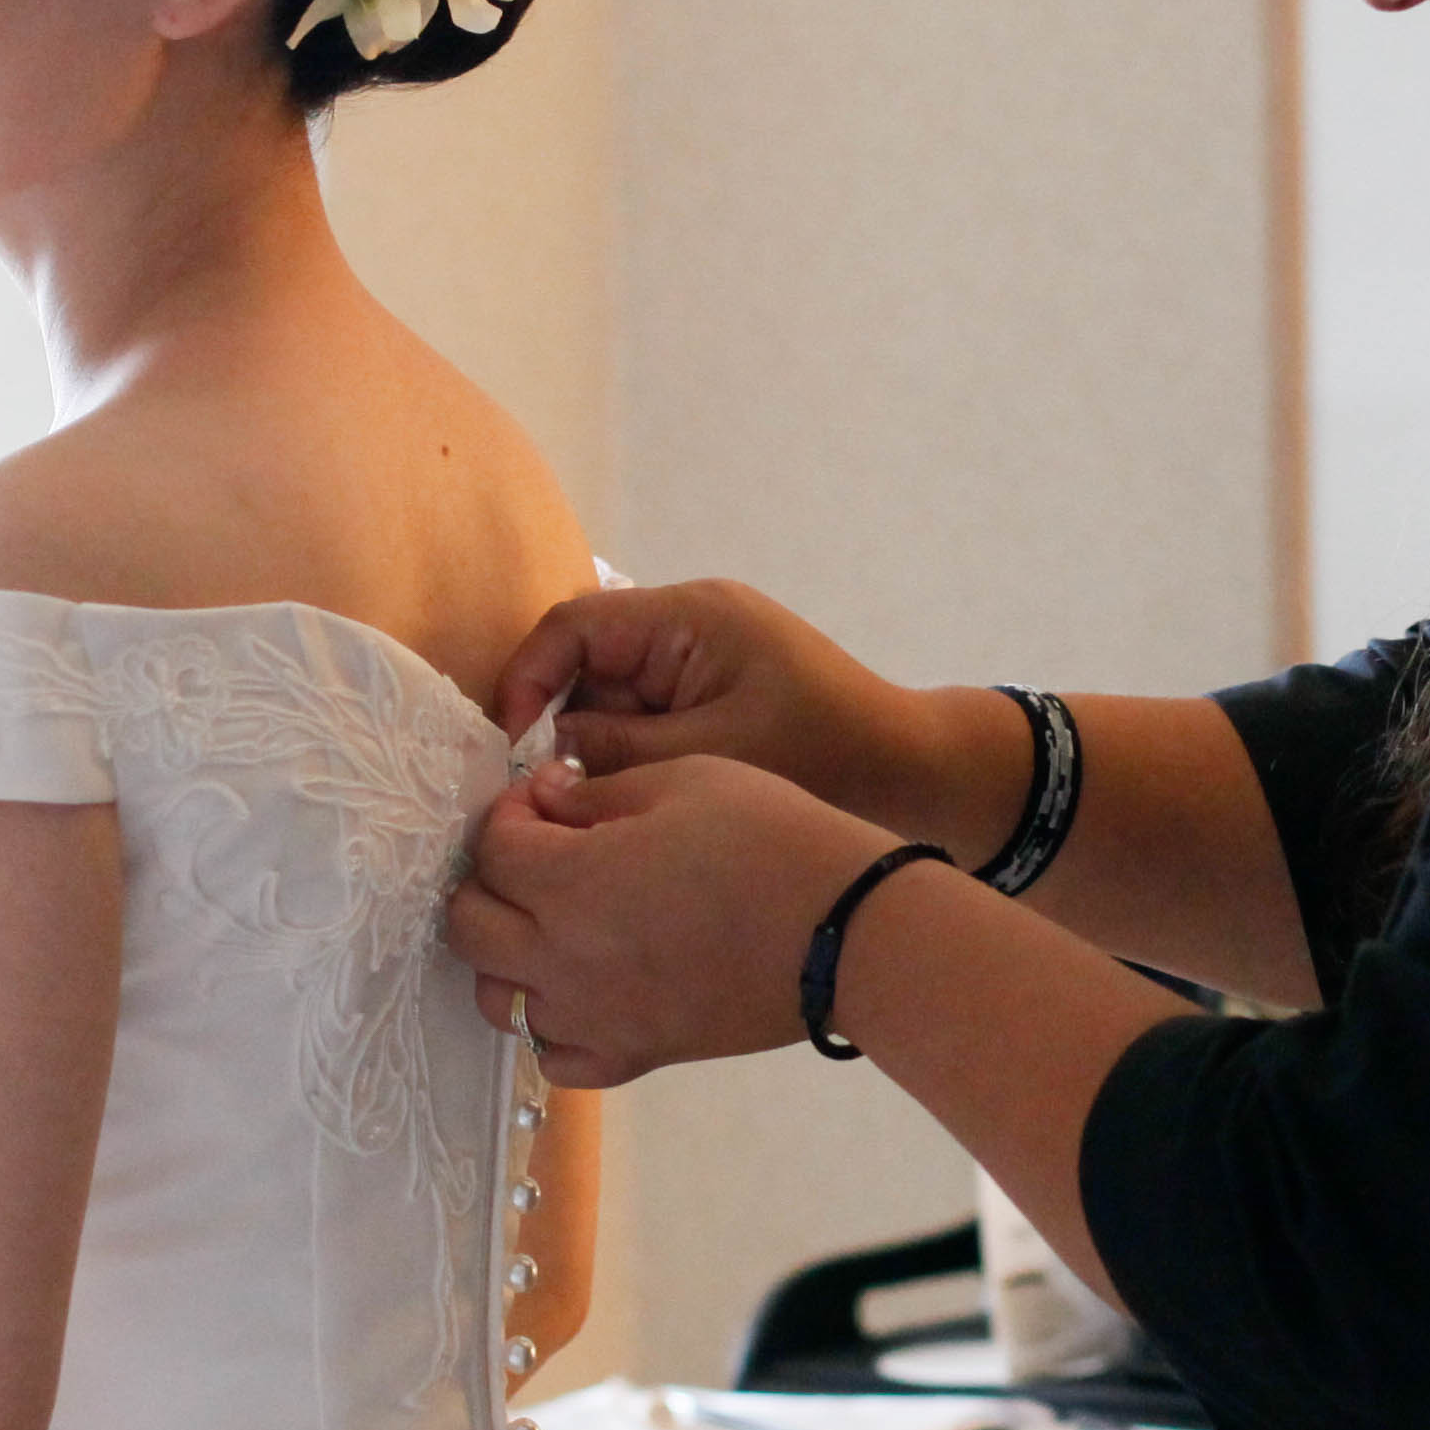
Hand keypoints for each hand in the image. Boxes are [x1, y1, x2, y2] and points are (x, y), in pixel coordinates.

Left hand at [446, 754, 898, 1085]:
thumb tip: (545, 801)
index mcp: (569, 883)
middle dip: (488, 879)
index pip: (492, 848)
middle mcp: (562, 960)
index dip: (510, 812)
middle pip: (468, 926)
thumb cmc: (771, 837)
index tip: (546, 797)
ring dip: (508, 954)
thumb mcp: (681, 778)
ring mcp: (593, 1018)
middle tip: (537, 854)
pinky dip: (550, 1024)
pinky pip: (552, 1057)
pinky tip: (579, 988)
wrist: (848, 931)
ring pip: (498, 998)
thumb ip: (595, 792)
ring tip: (552, 922)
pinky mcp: (633, 1058)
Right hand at [494, 580, 997, 850]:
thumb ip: (620, 750)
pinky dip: (635, 763)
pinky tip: (638, 809)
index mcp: (691, 617)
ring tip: (604, 812)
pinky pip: (649, 723)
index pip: (575, 625)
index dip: (528, 679)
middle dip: (565, 729)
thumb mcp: (713, 755)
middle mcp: (690, 627)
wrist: (921, 778)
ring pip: (612, 703)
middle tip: (553, 798)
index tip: (508, 746)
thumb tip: (545, 760)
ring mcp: (702, 664)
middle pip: (587, 666)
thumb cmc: (829, 758)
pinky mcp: (715, 700)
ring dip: (601, 755)